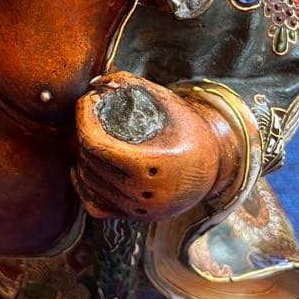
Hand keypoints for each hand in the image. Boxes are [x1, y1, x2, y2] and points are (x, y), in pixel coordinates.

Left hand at [74, 73, 232, 221]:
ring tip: (89, 134)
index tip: (87, 101)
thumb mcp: (170, 103)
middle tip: (88, 113)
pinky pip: (95, 205)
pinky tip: (85, 167)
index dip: (83, 118)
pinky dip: (83, 186)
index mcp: (152, 166)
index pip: (96, 143)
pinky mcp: (136, 217)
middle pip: (90, 160)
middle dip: (81, 131)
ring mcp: (139, 210)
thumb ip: (135, 85)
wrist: (217, 167)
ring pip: (89, 181)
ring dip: (82, 155)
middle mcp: (144, 193)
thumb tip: (98, 81)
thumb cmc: (192, 131)